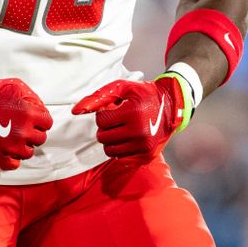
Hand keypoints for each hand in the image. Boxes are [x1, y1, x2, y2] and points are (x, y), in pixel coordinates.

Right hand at [0, 72, 52, 169]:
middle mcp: (23, 131)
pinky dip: (12, 159)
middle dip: (33, 133)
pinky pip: (13, 164)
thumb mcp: (15, 86)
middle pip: (40, 139)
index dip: (41, 121)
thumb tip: (39, 108)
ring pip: (28, 153)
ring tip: (14, 139)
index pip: (47, 123)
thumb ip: (31, 98)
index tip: (34, 121)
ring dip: (23, 146)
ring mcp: (11, 146)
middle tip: (23, 128)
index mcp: (29, 114)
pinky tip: (7, 150)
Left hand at [71, 76, 186, 158]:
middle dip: (105, 128)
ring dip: (111, 139)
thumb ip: (98, 97)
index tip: (114, 110)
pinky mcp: (147, 156)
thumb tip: (76, 111)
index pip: (101, 121)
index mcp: (133, 113)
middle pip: (103, 137)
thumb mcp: (122, 88)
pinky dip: (120, 149)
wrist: (171, 106)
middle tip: (117, 120)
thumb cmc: (144, 95)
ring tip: (122, 129)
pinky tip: (128, 138)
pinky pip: (120, 159)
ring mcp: (144, 146)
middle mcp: (139, 132)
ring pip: (109, 150)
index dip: (104, 114)